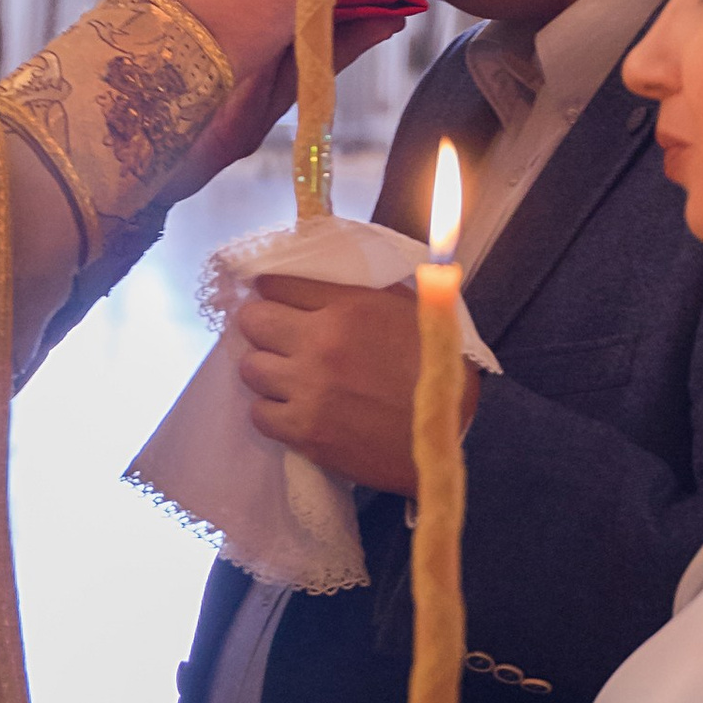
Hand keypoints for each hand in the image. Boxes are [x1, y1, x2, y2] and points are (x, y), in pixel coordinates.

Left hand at [231, 275, 477, 493]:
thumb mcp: (410, 307)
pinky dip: (271, 410)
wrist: (452, 432)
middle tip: (276, 336)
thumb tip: (328, 269)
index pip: (278, 284)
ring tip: (286, 374)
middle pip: (253, 321)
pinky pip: (259, 413)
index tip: (277, 298)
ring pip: (250, 368)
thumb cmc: (437, 366)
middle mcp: (321, 343)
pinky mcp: (305, 432)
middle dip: (262, 325)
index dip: (274, 290)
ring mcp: (309, 390)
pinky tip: (292, 407)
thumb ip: (364, 288)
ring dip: (266, 368)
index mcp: (349, 307)